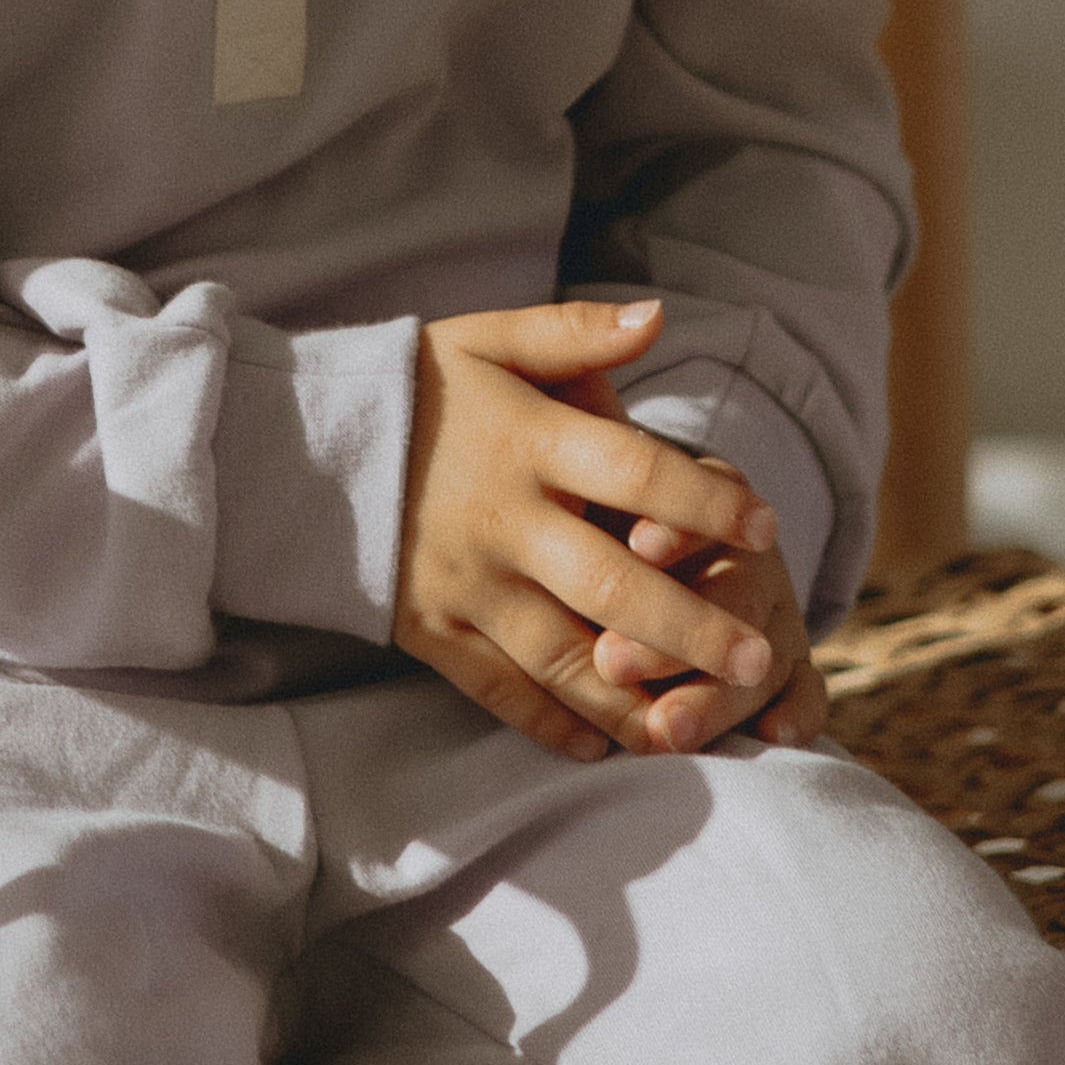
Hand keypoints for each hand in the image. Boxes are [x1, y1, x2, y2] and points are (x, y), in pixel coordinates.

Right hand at [395, 299, 784, 762]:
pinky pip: (499, 690)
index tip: (767, 526)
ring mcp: (464, 583)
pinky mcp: (431, 630)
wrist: (298, 447)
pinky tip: (604, 746)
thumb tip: (658, 318)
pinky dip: (552, 723)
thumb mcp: (487, 341)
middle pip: (609, 584)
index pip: (632, 469)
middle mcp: (501, 519)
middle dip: (688, 627)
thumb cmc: (416, 388)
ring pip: (560, 656)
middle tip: (756, 660)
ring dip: (632, 696)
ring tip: (697, 725)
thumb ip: (574, 335)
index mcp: (525, 440)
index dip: (703, 500)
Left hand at [593, 461, 828, 755]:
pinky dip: (797, 714)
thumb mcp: (587, 511)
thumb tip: (567, 572)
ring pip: (766, 650)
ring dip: (715, 694)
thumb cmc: (591, 528)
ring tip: (667, 727)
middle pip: (733, 589)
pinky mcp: (791, 661)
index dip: (677, 530)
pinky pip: (807, 689)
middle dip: (672, 632)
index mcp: (694, 498)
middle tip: (613, 663)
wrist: (655, 542)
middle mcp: (744, 552)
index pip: (700, 510)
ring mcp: (774, 610)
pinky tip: (773, 734)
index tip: (641, 547)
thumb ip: (584, 529)